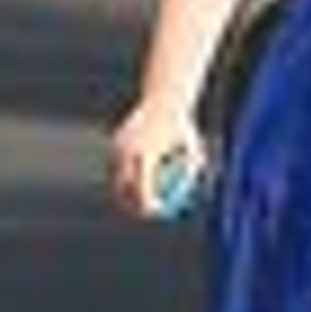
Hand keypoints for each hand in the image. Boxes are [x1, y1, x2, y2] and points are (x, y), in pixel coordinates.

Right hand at [108, 103, 200, 220]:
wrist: (164, 99)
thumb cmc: (183, 126)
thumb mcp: (194, 150)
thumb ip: (192, 172)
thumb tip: (190, 193)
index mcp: (147, 157)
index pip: (143, 190)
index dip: (147, 205)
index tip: (156, 212)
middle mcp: (129, 153)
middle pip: (123, 187)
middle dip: (129, 203)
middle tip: (142, 210)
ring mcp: (119, 145)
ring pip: (116, 175)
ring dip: (122, 188)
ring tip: (132, 197)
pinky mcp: (116, 139)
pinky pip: (116, 161)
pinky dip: (122, 171)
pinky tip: (131, 178)